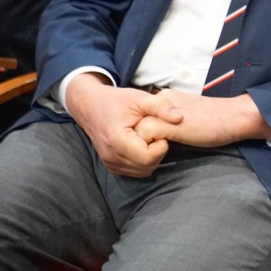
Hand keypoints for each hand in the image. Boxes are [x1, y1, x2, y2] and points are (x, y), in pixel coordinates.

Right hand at [65, 73, 183, 177]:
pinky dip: (142, 162)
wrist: (90, 105)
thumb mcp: (141, 98)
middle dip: (158, 152)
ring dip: (151, 158)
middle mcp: (111, 156)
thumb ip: (161, 107)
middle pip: (147, 167)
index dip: (160, 146)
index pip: (148, 158)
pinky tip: (142, 145)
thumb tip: (180, 118)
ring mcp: (109, 163)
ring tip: (149, 138)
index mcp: (117, 141)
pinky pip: (134, 171)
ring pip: (142, 172)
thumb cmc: (116, 100)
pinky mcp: (111, 165)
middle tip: (156, 133)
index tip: (159, 130)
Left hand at [135, 90, 270, 146]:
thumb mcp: (186, 115)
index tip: (150, 141)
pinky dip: (149, 147)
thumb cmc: (216, 119)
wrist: (233, 116)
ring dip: (142, 144)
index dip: (143, 131)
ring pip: (137, 129)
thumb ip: (169, 120)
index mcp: (166, 97)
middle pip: (135, 122)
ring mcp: (164, 113)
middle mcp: (162, 101)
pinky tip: (163, 151)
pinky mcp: (169, 125)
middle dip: (139, 137)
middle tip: (148, 149)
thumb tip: (156, 136)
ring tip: (153, 153)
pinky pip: (145, 137)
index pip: (141, 115)